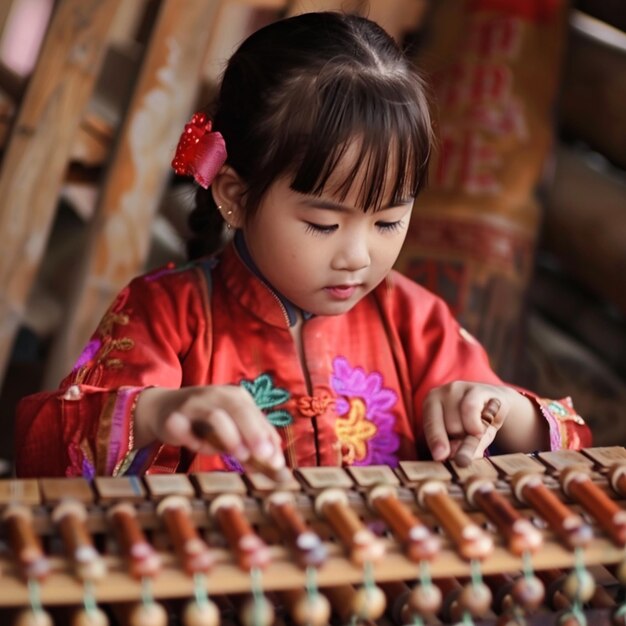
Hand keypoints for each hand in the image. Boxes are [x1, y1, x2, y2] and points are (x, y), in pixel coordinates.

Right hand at [134, 385, 285, 476]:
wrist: (164, 410)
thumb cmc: (205, 423)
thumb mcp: (232, 431)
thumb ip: (253, 445)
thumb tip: (278, 468)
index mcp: (236, 396)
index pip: (257, 416)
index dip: (269, 438)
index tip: (279, 463)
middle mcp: (218, 394)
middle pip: (240, 410)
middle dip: (255, 433)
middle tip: (265, 457)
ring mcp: (195, 403)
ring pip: (216, 415)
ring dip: (230, 436)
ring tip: (241, 456)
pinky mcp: (174, 416)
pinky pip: (186, 429)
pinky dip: (193, 440)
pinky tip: (198, 447)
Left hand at [422, 382, 524, 466]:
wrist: (497, 403)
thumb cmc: (473, 423)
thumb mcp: (461, 437)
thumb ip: (457, 447)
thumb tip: (458, 458)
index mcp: (431, 403)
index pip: (430, 424)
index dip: (436, 440)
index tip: (439, 457)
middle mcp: (442, 392)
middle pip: (449, 426)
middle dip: (461, 438)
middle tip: (469, 434)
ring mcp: (460, 388)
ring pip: (460, 421)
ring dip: (471, 433)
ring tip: (477, 429)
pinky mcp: (478, 388)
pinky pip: (472, 409)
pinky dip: (476, 424)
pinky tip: (482, 427)